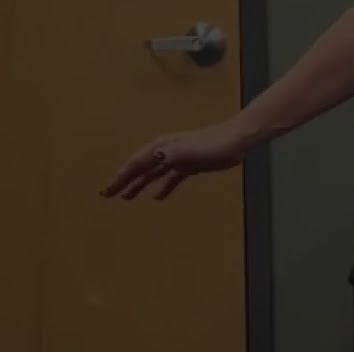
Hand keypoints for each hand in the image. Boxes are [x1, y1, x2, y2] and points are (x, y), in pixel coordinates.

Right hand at [101, 119, 253, 200]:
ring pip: (152, 174)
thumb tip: (154, 158)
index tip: (107, 190)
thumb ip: (172, 154)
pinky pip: (170, 179)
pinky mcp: (189, 166)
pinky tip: (157, 197)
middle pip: (139, 169)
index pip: (135, 164)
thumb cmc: (213, 143)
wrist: (235, 141)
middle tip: (108, 195)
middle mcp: (165, 152)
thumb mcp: (190, 149)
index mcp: (161, 147)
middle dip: (123, 181)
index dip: (120, 177)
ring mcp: (177, 159)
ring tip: (126, 197)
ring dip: (139, 185)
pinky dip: (163, 187)